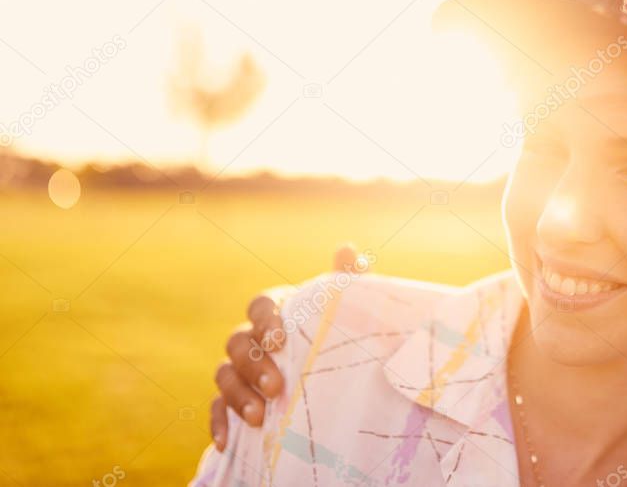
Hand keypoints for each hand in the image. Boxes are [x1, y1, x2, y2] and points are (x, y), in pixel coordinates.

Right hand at [209, 245, 358, 449]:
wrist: (328, 380)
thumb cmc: (335, 337)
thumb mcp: (346, 312)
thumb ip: (347, 281)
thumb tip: (347, 249)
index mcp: (276, 312)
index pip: (261, 305)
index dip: (266, 320)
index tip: (280, 339)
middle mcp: (252, 339)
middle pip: (238, 342)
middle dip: (254, 364)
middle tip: (276, 385)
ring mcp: (238, 370)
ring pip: (224, 375)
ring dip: (238, 395)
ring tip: (260, 416)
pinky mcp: (232, 401)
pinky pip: (216, 409)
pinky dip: (220, 422)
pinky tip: (230, 440)